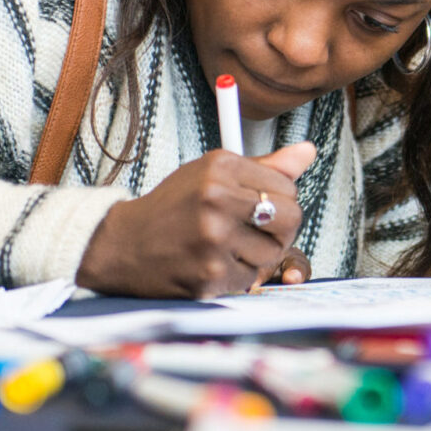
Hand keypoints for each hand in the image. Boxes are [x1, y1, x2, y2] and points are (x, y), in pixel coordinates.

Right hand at [76, 142, 315, 298]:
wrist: (120, 246)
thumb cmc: (175, 207)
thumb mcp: (211, 174)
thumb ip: (264, 167)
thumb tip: (309, 152)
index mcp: (220, 167)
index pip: (288, 187)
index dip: (281, 200)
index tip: (261, 206)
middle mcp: (217, 198)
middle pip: (292, 218)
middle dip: (282, 229)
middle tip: (260, 232)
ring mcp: (213, 239)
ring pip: (274, 253)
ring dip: (258, 255)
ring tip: (230, 247)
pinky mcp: (208, 275)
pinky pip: (251, 279)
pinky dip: (238, 275)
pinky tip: (213, 263)